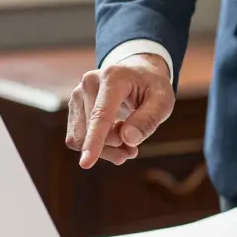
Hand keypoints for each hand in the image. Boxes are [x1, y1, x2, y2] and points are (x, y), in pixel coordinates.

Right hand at [66, 53, 174, 168]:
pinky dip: (95, 145)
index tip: (86, 164)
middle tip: (133, 150)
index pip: (101, 114)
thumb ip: (148, 120)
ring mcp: (77, 94)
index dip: (95, 140)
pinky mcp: (74, 106)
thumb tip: (127, 138)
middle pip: (91, 131)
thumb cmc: (151, 87)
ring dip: (104, 149)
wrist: (137, 73)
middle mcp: (89, 83)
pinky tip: (113, 139)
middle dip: (112, 147)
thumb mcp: (163, 101)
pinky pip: (77, 137)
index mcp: (113, 77)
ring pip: (80, 138)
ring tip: (126, 145)